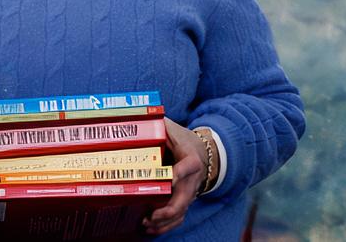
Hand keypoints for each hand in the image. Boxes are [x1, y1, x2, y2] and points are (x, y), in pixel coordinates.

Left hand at [143, 118, 217, 235]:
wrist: (205, 154)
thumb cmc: (185, 141)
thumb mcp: (175, 130)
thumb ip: (160, 124)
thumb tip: (140, 116)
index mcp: (191, 159)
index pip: (187, 167)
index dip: (178, 174)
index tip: (168, 179)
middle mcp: (192, 180)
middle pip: (184, 199)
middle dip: (167, 209)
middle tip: (150, 214)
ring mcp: (190, 194)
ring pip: (181, 213)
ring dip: (164, 222)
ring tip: (146, 224)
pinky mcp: (186, 202)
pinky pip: (179, 219)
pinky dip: (166, 227)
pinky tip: (150, 229)